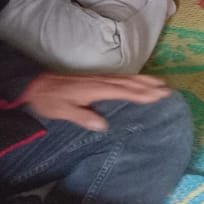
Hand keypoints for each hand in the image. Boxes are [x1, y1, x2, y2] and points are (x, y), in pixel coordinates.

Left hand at [21, 72, 171, 130]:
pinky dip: (134, 79)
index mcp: (95, 89)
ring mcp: (99, 78)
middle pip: (129, 82)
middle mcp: (100, 81)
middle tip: (168, 90)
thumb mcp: (62, 111)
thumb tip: (103, 125)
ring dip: (144, 80)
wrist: (35, 85)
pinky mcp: (96, 79)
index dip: (141, 94)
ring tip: (161, 83)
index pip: (123, 91)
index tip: (159, 96)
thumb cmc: (49, 100)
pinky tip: (139, 82)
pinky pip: (121, 78)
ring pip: (126, 78)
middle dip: (149, 86)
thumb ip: (82, 117)